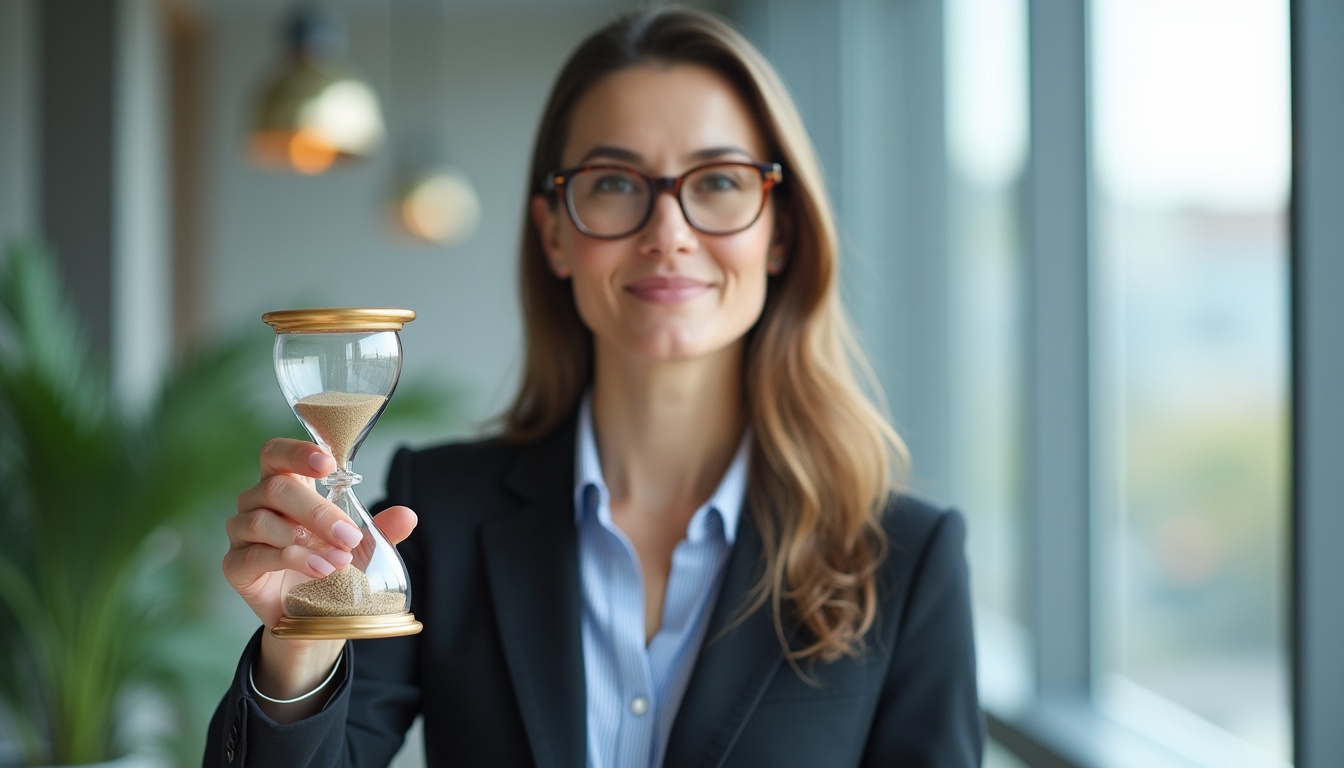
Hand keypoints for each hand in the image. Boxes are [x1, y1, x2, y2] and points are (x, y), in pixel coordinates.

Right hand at [224, 438, 417, 631]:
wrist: (311, 615)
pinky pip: (254, 555)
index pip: (277, 453)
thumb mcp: (361, 547)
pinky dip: (290, 560)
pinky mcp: (235, 566)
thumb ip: (381, 529)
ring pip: (262, 520)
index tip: (328, 463)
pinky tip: (318, 570)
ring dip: (306, 540)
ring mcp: (241, 534)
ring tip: (338, 561)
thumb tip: (408, 515)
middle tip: (350, 536)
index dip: (297, 452)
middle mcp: (256, 503)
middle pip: (275, 488)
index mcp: (285, 486)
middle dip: (318, 511)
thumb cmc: (331, 566)